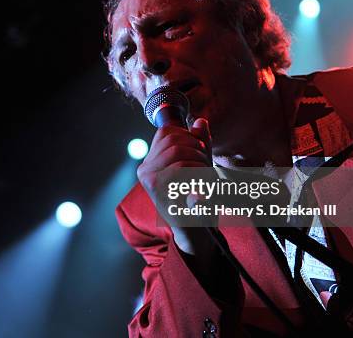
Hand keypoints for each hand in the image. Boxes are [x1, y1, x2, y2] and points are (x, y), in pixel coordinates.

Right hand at [137, 118, 215, 254]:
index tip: (200, 154)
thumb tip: (201, 122)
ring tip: (205, 182)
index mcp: (150, 162)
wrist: (197, 232)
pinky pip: (182, 173)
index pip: (168, 132)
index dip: (190, 137)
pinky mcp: (160, 194)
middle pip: (175, 141)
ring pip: (181, 155)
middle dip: (198, 151)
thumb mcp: (200, 164)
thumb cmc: (198, 197)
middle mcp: (145, 170)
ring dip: (202, 166)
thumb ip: (199, 143)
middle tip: (207, 170)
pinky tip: (201, 194)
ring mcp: (151, 182)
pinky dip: (197, 181)